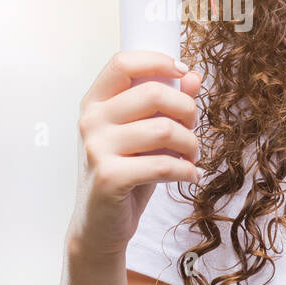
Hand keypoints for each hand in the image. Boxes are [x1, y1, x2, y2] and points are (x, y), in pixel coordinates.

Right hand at [69, 51, 202, 258]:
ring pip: (165, 129)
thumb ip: (168, 104)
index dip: (159, 61)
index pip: (123, 63)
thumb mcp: (147, 134)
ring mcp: (96, 148)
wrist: (102, 223)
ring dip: (191, 145)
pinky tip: (190, 175)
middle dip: (188, 111)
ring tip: (191, 157)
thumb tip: (194, 77)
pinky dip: (187, 170)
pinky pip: (164, 164)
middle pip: (154, 93)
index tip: (184, 72)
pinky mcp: (109, 177)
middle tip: (193, 131)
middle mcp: (91, 121)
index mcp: (96, 102)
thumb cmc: (128, 171)